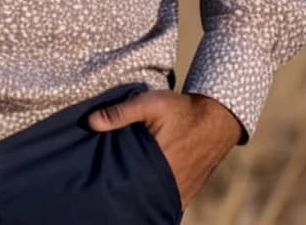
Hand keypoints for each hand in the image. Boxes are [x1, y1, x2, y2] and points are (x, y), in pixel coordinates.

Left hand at [86, 90, 242, 208]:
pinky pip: (166, 202)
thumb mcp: (148, 104)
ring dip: (140, 195)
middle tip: (108, 185)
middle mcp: (170, 184)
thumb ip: (120, 113)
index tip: (100, 181)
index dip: (113, 185)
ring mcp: (180, 192)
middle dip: (125, 192)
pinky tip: (142, 190)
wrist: (215, 118)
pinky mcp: (186, 192)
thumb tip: (89, 122)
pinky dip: (154, 197)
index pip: (128, 185)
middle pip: (139, 196)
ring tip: (123, 187)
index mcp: (157, 165)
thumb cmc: (181, 110)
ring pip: (153, 200)